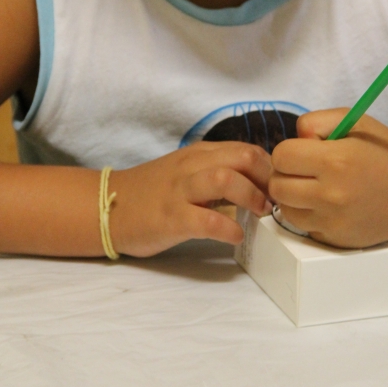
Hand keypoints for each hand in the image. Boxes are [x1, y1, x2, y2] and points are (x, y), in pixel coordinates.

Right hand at [109, 141, 271, 256]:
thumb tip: (259, 182)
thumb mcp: (187, 171)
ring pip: (225, 179)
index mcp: (199, 153)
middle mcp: (192, 166)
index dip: (270, 169)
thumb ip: (218, 170)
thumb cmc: (153, 192)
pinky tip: (235, 237)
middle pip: (242, 157)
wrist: (110, 205)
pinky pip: (207, 220)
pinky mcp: (170, 218)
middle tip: (274, 202)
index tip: (278, 189)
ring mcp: (180, 191)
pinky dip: (228, 229)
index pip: (247, 149)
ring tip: (260, 214)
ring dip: (251, 197)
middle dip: (267, 179)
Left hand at [269, 109, 387, 247]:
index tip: (304, 152)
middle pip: (277, 186)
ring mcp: (334, 221)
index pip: (281, 156)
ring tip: (315, 187)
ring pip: (286, 209)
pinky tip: (328, 205)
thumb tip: (293, 140)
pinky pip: (303, 226)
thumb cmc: (383, 152)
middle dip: (286, 174)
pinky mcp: (336, 240)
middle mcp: (332, 194)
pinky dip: (309, 215)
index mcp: (336, 160)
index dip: (289, 151)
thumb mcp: (352, 120)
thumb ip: (314, 122)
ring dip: (293, 197)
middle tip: (305, 170)